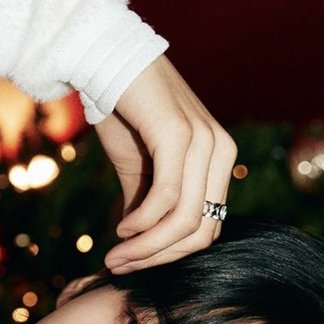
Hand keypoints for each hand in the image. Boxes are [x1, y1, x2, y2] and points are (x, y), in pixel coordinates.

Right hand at [95, 54, 236, 272]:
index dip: (169, 257)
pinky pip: (169, 196)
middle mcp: (221, 151)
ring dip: (147, 247)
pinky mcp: (180, 133)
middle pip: (201, 233)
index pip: (206, 230)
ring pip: (185, 221)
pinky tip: (121, 227)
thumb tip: (138, 248)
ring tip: (117, 255)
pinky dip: (143, 221)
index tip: (131, 266)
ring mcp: (205, 141)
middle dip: (158, 259)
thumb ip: (147, 207)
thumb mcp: (139, 169)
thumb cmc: (122, 109)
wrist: (102, 56)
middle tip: (120, 267)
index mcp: (218, 161)